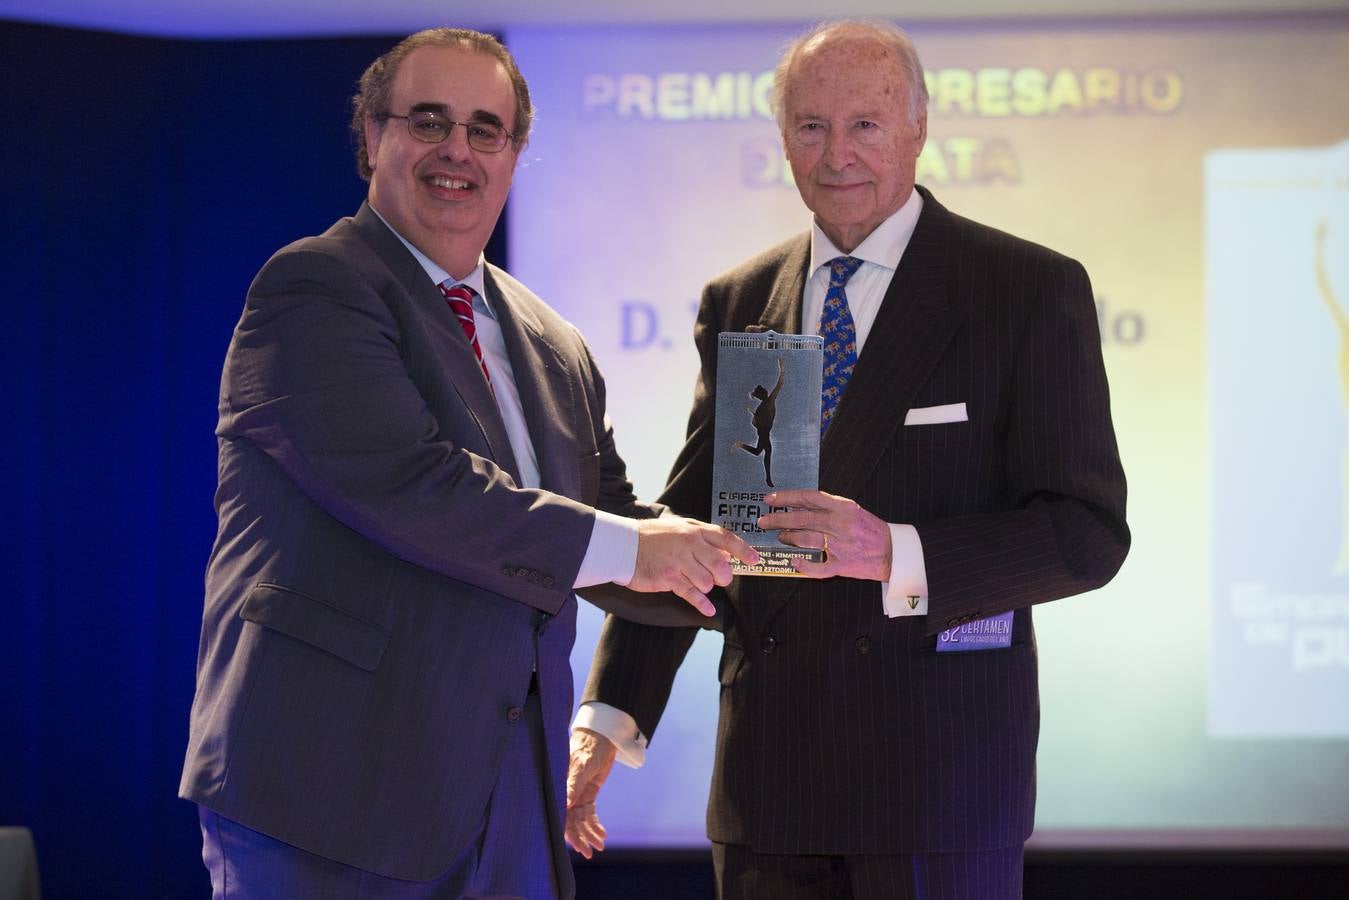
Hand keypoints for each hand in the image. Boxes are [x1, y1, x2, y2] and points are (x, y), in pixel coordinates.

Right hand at [565, 729, 616, 858]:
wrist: (602, 734)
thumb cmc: (589, 745)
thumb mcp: (582, 764)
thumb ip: (573, 784)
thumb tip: (564, 805)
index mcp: (561, 785)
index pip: (561, 814)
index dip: (567, 831)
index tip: (575, 846)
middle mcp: (568, 792)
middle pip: (571, 820)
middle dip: (580, 837)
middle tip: (589, 853)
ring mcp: (578, 792)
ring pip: (582, 819)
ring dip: (590, 832)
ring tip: (600, 845)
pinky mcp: (588, 791)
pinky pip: (590, 812)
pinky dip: (595, 823)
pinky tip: (602, 833)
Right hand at [630, 517, 758, 615]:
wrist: (623, 545)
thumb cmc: (652, 537)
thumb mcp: (679, 529)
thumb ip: (702, 538)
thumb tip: (725, 551)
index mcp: (694, 530)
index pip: (726, 539)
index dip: (743, 550)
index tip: (755, 560)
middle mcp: (689, 545)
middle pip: (721, 565)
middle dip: (724, 576)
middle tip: (720, 578)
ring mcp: (679, 562)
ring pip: (708, 581)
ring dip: (707, 587)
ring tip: (696, 583)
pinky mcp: (669, 578)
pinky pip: (692, 594)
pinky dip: (702, 604)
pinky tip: (708, 610)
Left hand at [757, 489, 891, 580]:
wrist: (892, 552)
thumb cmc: (870, 529)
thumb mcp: (852, 510)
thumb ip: (828, 507)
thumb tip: (799, 504)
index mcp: (842, 507)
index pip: (809, 498)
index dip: (787, 498)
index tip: (770, 499)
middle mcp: (840, 524)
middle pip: (802, 518)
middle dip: (778, 519)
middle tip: (764, 521)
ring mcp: (841, 545)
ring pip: (806, 539)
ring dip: (789, 538)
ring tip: (780, 537)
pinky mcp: (842, 565)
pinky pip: (818, 567)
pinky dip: (804, 566)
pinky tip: (794, 562)